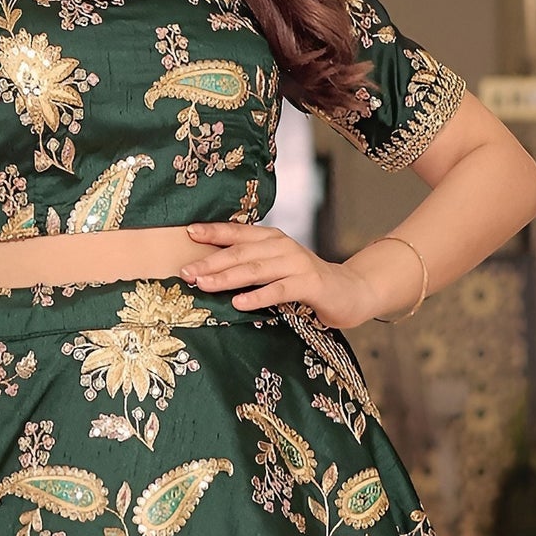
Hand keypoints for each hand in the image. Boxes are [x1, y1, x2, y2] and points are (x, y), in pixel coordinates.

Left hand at [177, 225, 417, 330]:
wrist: (349, 291)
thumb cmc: (304, 283)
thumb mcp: (275, 269)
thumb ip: (250, 265)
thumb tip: (209, 271)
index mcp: (271, 239)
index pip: (237, 232)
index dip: (213, 232)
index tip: (187, 233)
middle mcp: (282, 246)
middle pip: (240, 252)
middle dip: (210, 261)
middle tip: (185, 271)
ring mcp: (296, 264)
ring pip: (255, 269)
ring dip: (227, 278)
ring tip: (203, 285)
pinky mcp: (308, 284)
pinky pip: (279, 290)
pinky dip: (258, 296)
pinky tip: (239, 303)